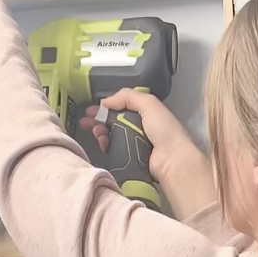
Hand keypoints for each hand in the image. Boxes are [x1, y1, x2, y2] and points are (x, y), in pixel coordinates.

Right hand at [80, 89, 216, 218]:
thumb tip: (106, 100)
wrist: (172, 160)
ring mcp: (134, 143)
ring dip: (100, 132)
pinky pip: (113, 149)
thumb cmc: (164, 129)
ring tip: (94, 131)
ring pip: (112, 135)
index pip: (122, 107)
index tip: (92, 109)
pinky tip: (101, 142)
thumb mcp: (149, 104)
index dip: (106, 107)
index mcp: (146, 113)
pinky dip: (105, 145)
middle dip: (99, 120)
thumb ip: (128, 96)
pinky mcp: (130, 158)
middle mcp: (140, 127)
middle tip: (85, 122)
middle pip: (114, 121)